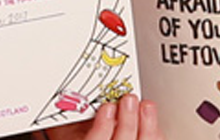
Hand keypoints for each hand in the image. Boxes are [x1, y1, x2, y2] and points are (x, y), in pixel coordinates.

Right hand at [46, 96, 164, 139]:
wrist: (83, 136)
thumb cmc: (72, 130)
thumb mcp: (64, 119)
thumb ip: (71, 108)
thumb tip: (73, 85)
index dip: (102, 128)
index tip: (107, 106)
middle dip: (128, 122)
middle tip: (129, 99)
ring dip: (146, 127)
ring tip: (146, 106)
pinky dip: (154, 132)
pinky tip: (152, 120)